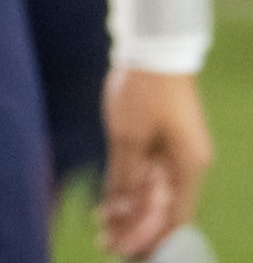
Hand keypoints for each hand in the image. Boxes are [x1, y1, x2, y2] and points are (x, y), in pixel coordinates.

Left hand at [99, 68, 209, 259]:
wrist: (152, 50)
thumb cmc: (144, 91)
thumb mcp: (129, 136)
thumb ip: (125, 175)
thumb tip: (119, 210)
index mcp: (187, 167)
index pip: (174, 218)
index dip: (152, 238)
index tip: (128, 253)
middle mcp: (185, 165)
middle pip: (162, 209)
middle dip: (136, 229)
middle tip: (108, 246)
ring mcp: (172, 152)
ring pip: (151, 193)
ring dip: (129, 213)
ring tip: (104, 232)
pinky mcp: (157, 141)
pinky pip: (144, 174)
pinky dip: (127, 190)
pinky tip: (108, 206)